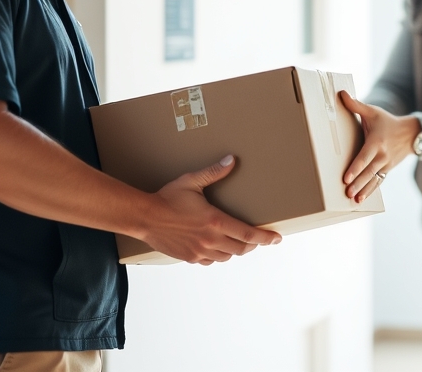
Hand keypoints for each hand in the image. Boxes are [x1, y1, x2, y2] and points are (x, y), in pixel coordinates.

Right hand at [137, 155, 282, 264]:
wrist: (145, 217)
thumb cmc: (167, 199)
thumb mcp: (192, 182)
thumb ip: (214, 173)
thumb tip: (231, 160)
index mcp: (215, 221)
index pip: (249, 234)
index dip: (265, 238)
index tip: (276, 239)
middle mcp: (211, 240)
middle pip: (242, 248)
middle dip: (253, 244)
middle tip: (258, 238)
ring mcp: (200, 251)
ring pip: (228, 256)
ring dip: (236, 250)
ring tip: (238, 241)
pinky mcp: (190, 257)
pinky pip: (210, 261)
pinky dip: (217, 255)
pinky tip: (216, 248)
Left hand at [338, 91, 420, 202]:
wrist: (410, 133)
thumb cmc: (387, 121)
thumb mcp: (373, 111)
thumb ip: (356, 105)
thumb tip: (341, 94)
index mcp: (376, 142)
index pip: (364, 157)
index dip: (355, 168)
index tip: (346, 177)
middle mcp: (382, 155)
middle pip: (368, 172)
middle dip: (358, 183)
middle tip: (347, 192)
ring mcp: (386, 164)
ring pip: (374, 179)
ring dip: (364, 190)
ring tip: (354, 199)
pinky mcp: (387, 169)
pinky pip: (378, 181)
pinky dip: (371, 190)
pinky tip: (361, 199)